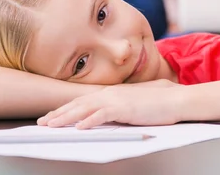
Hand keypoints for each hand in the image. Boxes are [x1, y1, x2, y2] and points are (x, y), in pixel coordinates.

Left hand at [37, 82, 183, 129]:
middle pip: (78, 103)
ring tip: (51, 126)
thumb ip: (121, 105)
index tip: (53, 116)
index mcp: (113, 92)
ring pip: (84, 109)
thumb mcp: (135, 102)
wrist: (176, 98)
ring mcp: (117, 99)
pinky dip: (88, 121)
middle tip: (43, 122)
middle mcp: (111, 93)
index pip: (84, 100)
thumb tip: (111, 113)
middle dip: (59, 113)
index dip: (66, 108)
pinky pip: (102, 115)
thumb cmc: (160, 101)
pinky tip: (78, 128)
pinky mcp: (125, 108)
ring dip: (66, 117)